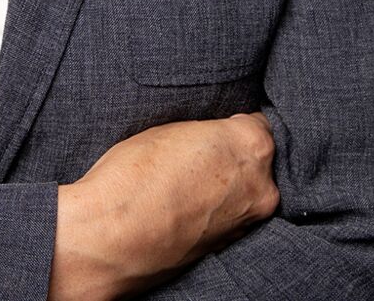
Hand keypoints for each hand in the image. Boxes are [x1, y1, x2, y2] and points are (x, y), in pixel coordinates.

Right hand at [52, 112, 278, 299]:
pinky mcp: (231, 248)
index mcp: (250, 144)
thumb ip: (208, 136)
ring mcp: (249, 220)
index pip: (259, 125)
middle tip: (198, 159)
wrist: (113, 237)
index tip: (214, 132)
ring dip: (227, 188)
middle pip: (258, 162)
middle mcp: (261, 184)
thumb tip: (214, 144)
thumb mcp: (173, 130)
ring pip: (247, 193)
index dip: (232, 127)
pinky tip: (186, 209)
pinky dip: (216, 213)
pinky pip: (232, 219)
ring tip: (188, 187)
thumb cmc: (134, 176)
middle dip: (234, 160)